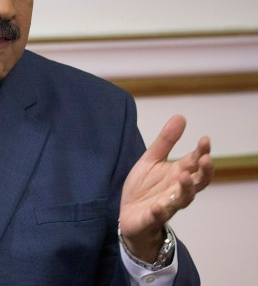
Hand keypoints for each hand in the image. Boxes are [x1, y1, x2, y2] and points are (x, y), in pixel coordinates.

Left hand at [119, 115, 212, 261]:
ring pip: (182, 199)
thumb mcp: (151, 160)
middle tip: (205, 158)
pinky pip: (158, 216)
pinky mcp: (152, 218)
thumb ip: (166, 141)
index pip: (195, 162)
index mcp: (178, 174)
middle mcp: (177, 190)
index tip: (205, 140)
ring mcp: (167, 205)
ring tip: (182, 176)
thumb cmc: (144, 187)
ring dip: (185, 188)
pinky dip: (159, 212)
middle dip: (203, 171)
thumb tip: (180, 116)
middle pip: (197, 182)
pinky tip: (157, 207)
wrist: (128, 215)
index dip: (202, 152)